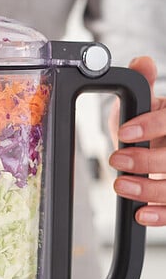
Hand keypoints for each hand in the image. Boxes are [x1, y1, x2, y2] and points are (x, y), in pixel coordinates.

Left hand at [109, 55, 165, 225]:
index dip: (152, 125)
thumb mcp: (146, 103)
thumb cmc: (153, 125)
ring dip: (150, 190)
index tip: (124, 133)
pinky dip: (161, 215)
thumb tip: (141, 64)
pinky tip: (141, 214)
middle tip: (117, 160)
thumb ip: (143, 85)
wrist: (161, 143)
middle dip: (147, 161)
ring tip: (121, 186)